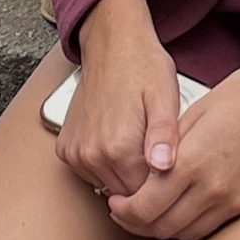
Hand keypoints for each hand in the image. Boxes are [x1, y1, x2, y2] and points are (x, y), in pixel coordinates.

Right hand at [56, 0, 181, 200]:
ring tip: (139, 143)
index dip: (164, 184)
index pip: (146, 195)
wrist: (112, 45)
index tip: (173, 165)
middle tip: (159, 151)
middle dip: (145, 182)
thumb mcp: (164, 97)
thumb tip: (164, 167)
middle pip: (126, 194)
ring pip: (109, 187)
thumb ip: (164, 135)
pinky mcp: (65, 149)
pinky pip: (92, 174)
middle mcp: (91, 154)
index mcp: (118, 147)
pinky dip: (106, 165)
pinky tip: (119, 141)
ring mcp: (74, 153)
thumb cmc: (143, 68)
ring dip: (125, 174)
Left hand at [105, 64, 239, 239]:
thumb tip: (145, 170)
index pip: (145, 206)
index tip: (116, 204)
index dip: (124, 211)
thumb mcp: (197, 112)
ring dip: (163, 228)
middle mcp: (212, 189)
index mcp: (192, 161)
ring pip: (185, 234)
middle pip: (161, 228)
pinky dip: (190, 225)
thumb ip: (167, 147)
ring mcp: (235, 201)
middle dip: (137, 224)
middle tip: (126, 213)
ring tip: (152, 213)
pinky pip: (211, 228)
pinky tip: (183, 209)